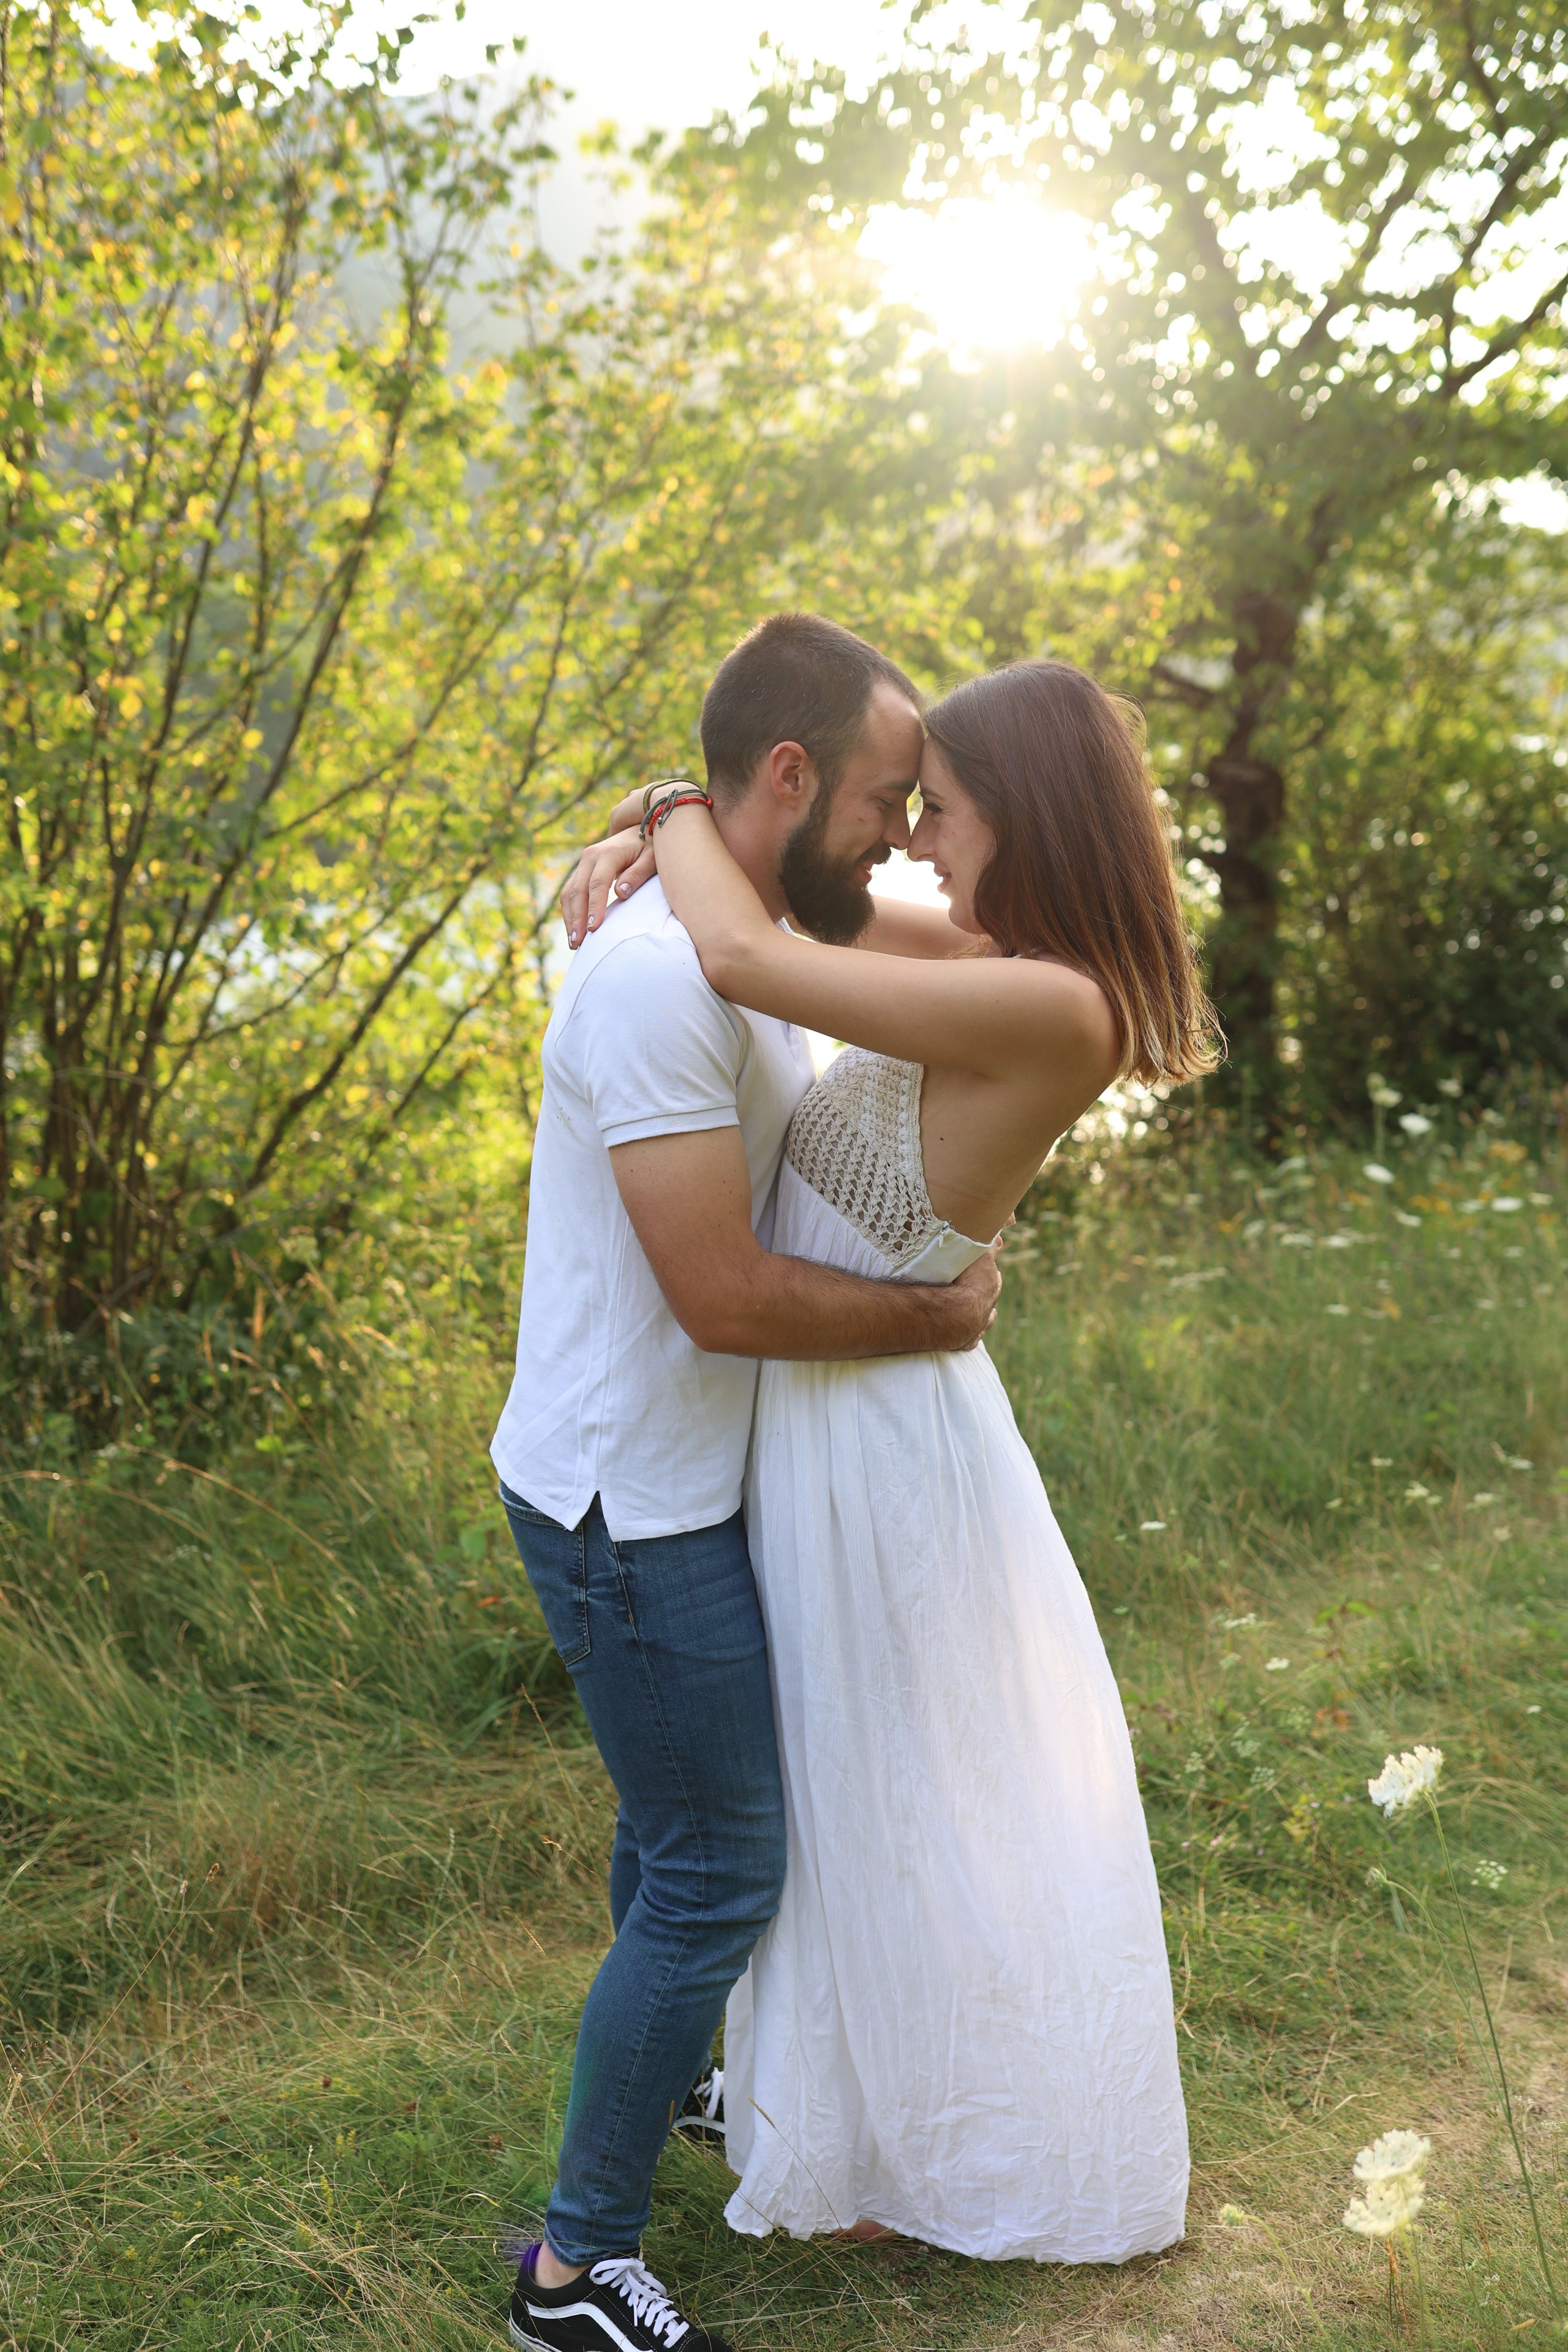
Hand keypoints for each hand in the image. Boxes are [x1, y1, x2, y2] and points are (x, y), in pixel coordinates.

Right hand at [559, 827, 653, 947]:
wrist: (641, 828)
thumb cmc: (651, 847)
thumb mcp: (652, 858)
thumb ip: (638, 874)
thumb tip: (621, 893)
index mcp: (608, 853)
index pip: (597, 884)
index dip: (594, 907)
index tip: (594, 929)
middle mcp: (590, 856)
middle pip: (578, 890)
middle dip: (576, 918)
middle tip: (578, 944)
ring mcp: (584, 862)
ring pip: (569, 892)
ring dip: (570, 918)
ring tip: (574, 943)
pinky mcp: (582, 869)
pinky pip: (571, 891)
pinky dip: (570, 911)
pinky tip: (574, 929)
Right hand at [943, 1242, 1002, 1350]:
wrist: (955, 1314)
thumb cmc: (965, 1283)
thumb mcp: (979, 1258)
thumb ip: (990, 1249)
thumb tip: (1001, 1239)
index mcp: (990, 1288)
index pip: (994, 1280)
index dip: (991, 1275)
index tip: (989, 1271)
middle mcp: (987, 1310)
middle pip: (990, 1302)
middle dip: (985, 1296)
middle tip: (976, 1291)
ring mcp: (977, 1328)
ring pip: (984, 1323)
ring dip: (981, 1318)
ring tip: (973, 1314)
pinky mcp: (965, 1342)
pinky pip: (971, 1340)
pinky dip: (970, 1337)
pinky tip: (968, 1335)